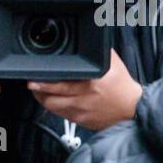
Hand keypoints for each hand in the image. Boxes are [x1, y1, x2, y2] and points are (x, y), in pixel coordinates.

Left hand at [28, 50, 142, 131]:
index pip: (63, 83)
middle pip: (52, 97)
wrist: (132, 110)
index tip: (36, 76)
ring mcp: (80, 112)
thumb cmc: (122, 87)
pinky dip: (51, 106)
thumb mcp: (113, 65)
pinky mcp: (79, 121)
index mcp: (93, 83)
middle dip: (38, 89)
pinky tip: (49, 99)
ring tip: (37, 89)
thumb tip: (90, 40)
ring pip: (52, 107)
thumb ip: (99, 53)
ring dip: (42, 98)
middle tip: (31, 82)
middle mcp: (84, 99)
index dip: (47, 81)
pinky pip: (58, 114)